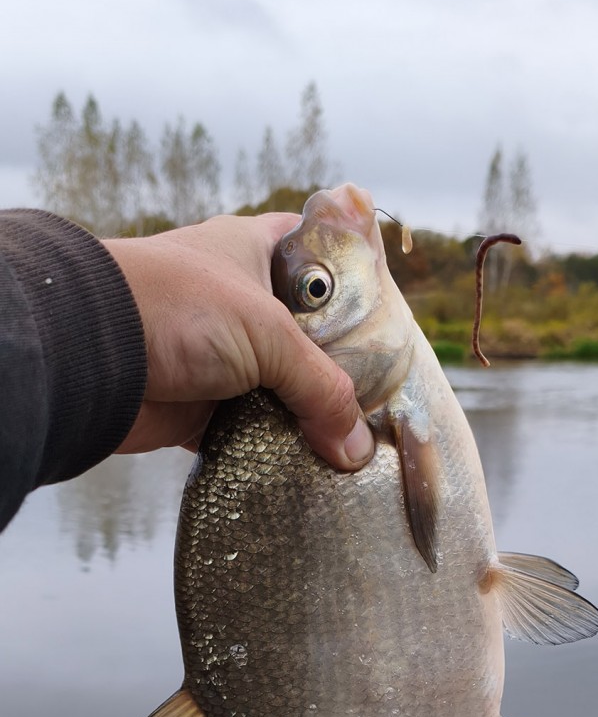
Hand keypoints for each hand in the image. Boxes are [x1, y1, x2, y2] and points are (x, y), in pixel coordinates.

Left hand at [104, 214, 373, 469]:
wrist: (91, 357)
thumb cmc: (174, 308)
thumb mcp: (268, 336)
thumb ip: (321, 389)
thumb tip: (354, 449)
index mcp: (253, 251)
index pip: (317, 252)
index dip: (352, 279)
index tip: (388, 317)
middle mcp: (237, 299)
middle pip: (305, 335)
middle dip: (337, 369)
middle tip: (378, 398)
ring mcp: (218, 354)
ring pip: (278, 388)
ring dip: (304, 416)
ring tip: (349, 442)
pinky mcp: (198, 406)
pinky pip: (248, 432)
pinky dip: (270, 448)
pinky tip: (304, 465)